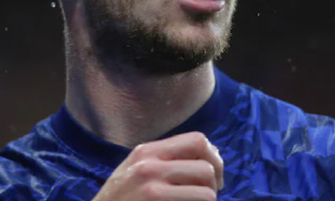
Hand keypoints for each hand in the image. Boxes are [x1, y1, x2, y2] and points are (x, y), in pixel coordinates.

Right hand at [93, 131, 223, 200]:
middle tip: (212, 194)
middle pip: (206, 165)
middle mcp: (149, 164)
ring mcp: (152, 188)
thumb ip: (164, 159)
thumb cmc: (119, 199)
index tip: (214, 174)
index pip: (197, 141)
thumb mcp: (134, 170)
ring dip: (209, 200)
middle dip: (215, 182)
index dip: (214, 157)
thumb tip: (209, 153)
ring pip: (206, 191)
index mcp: (147, 151)